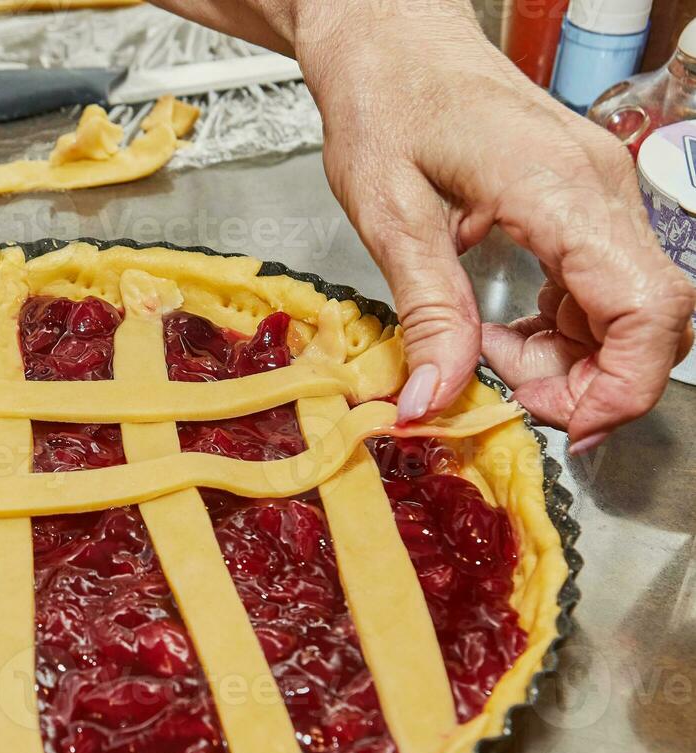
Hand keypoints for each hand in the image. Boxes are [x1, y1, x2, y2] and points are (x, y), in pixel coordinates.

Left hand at [151, 0, 694, 449]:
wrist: (392, 41)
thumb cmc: (387, 105)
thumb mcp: (389, 217)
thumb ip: (426, 312)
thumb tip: (434, 401)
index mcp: (561, 190)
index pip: (647, 306)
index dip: (623, 384)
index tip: (567, 425)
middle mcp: (600, 189)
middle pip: (651, 318)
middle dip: (591, 381)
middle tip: (509, 395)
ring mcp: (599, 195)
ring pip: (629, 309)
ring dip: (572, 359)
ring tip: (490, 358)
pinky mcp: (582, 203)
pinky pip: (602, 287)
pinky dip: (565, 328)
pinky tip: (505, 332)